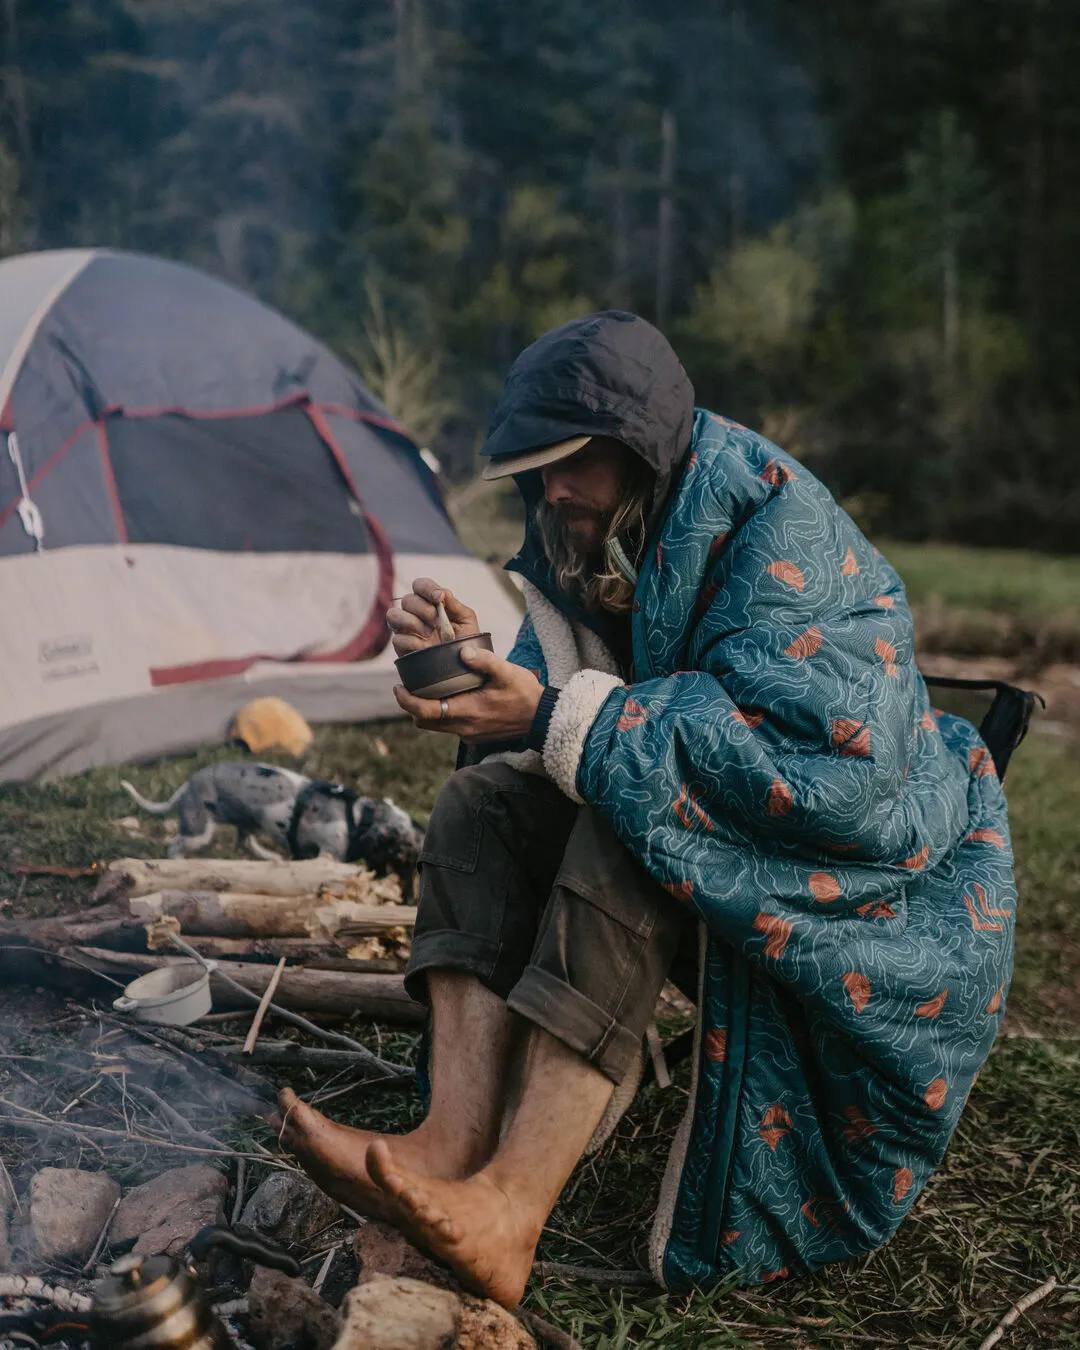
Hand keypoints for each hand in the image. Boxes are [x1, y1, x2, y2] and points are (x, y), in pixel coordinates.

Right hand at [386, 578, 480, 656]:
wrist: (463, 666)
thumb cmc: (465, 640)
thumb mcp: (466, 620)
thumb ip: (455, 604)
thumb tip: (443, 592)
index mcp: (430, 602)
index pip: (419, 585)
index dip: (426, 588)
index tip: (439, 598)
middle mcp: (415, 613)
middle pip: (407, 599)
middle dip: (423, 609)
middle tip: (436, 621)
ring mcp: (406, 630)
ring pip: (393, 615)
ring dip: (411, 622)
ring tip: (429, 633)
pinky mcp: (402, 648)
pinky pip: (397, 638)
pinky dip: (412, 641)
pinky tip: (425, 647)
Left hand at [395, 646, 543, 743]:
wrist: (542, 718)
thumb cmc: (524, 694)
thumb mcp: (507, 672)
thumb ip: (485, 661)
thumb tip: (462, 651)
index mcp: (467, 711)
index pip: (425, 712)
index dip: (407, 701)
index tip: (398, 687)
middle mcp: (464, 727)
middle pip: (424, 721)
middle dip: (412, 705)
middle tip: (407, 686)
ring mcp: (469, 734)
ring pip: (436, 725)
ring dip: (427, 710)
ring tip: (426, 689)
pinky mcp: (475, 735)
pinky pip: (449, 726)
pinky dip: (443, 714)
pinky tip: (449, 696)